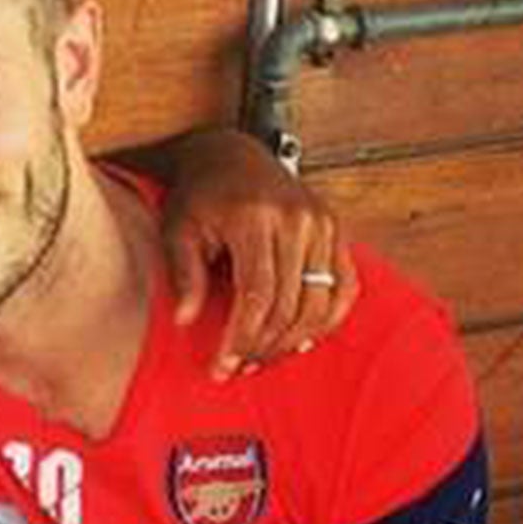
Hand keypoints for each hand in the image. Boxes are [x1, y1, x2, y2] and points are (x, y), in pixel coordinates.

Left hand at [158, 133, 359, 380]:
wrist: (231, 154)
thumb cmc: (200, 195)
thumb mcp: (177, 230)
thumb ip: (182, 274)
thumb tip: (185, 320)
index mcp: (256, 217)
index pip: (257, 295)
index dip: (242, 338)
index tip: (222, 367)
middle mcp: (298, 219)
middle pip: (290, 304)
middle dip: (263, 346)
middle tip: (238, 369)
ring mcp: (323, 223)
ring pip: (320, 302)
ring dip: (293, 341)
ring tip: (262, 359)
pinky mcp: (336, 230)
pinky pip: (345, 287)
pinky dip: (326, 320)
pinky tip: (300, 340)